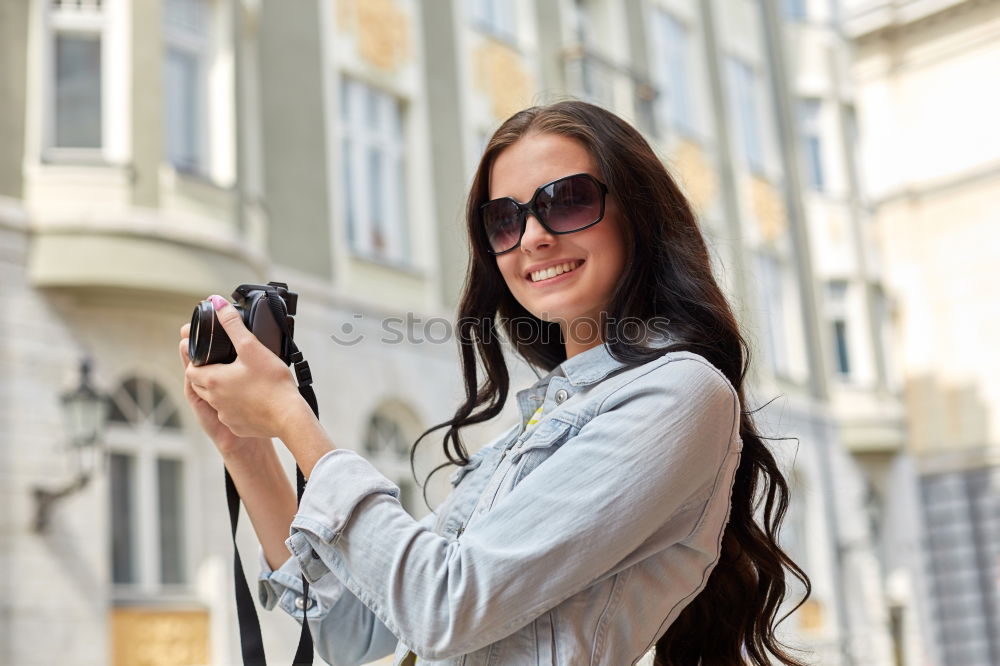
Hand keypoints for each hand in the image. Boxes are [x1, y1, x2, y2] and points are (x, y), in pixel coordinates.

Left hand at [181, 295, 305, 442]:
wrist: (289, 417)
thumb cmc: (272, 383)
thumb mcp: (251, 347)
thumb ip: (232, 324)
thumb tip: (216, 303)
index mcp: (213, 380)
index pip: (191, 369)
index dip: (197, 360)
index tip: (209, 354)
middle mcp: (214, 399)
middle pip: (200, 384)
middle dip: (207, 373)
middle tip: (224, 363)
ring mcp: (226, 415)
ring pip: (215, 400)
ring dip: (221, 389)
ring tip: (239, 378)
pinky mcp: (238, 426)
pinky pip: (231, 414)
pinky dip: (236, 405)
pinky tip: (252, 397)